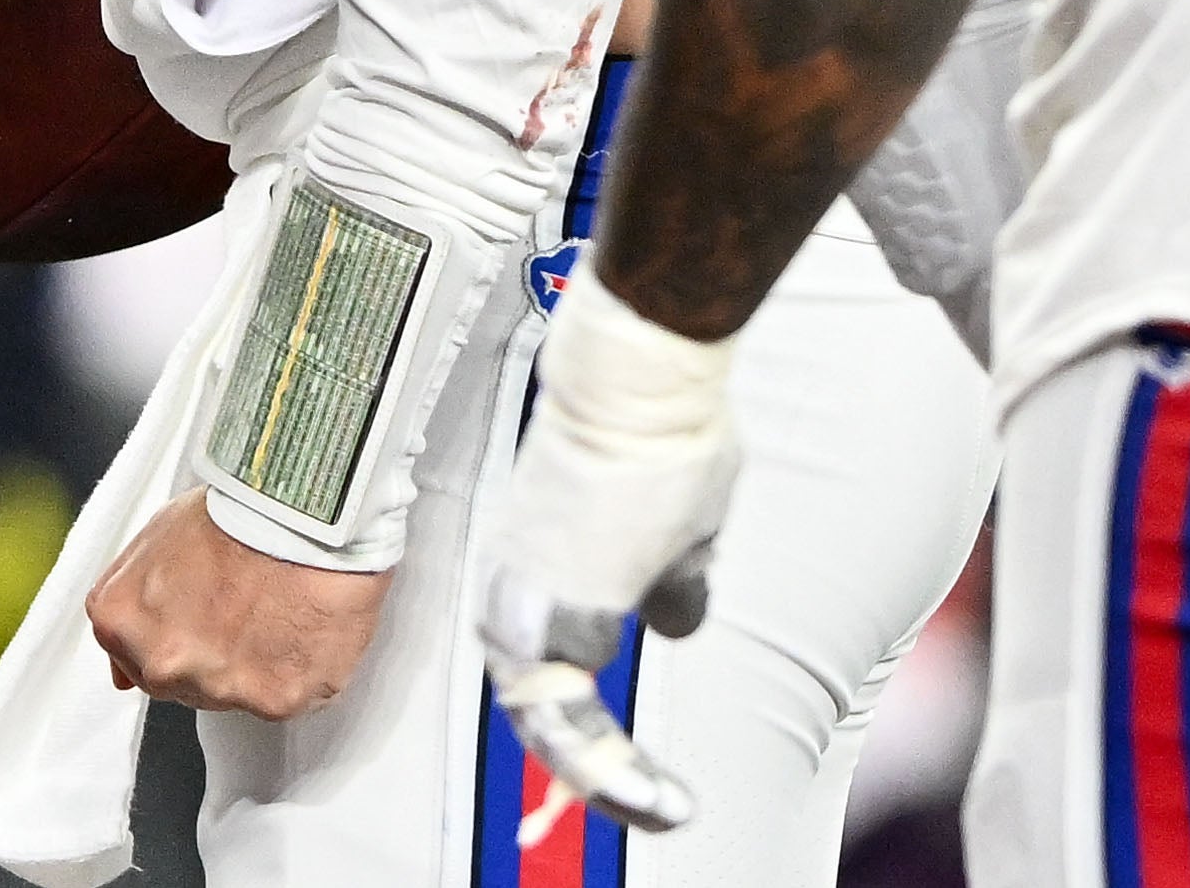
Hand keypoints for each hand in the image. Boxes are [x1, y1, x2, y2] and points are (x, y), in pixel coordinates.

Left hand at [86, 490, 387, 717]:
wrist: (301, 512)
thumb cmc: (236, 513)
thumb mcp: (156, 538)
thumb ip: (129, 603)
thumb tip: (120, 671)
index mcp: (122, 623)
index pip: (131, 659)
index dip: (172, 631)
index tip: (198, 613)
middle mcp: (163, 664)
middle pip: (179, 684)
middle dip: (206, 654)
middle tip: (239, 607)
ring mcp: (217, 688)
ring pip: (231, 695)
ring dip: (250, 666)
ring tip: (272, 610)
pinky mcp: (273, 701)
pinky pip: (281, 700)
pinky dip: (292, 673)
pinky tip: (297, 630)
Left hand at [472, 262, 740, 834]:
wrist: (642, 383)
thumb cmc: (660, 434)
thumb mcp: (679, 528)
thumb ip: (669, 581)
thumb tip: (676, 624)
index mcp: (532, 568)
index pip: (540, 664)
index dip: (580, 721)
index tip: (634, 768)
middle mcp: (509, 589)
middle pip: (531, 703)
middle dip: (586, 765)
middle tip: (646, 803)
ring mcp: (519, 602)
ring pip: (540, 719)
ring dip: (597, 776)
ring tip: (655, 807)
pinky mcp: (548, 613)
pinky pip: (562, 717)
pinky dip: (605, 767)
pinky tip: (655, 794)